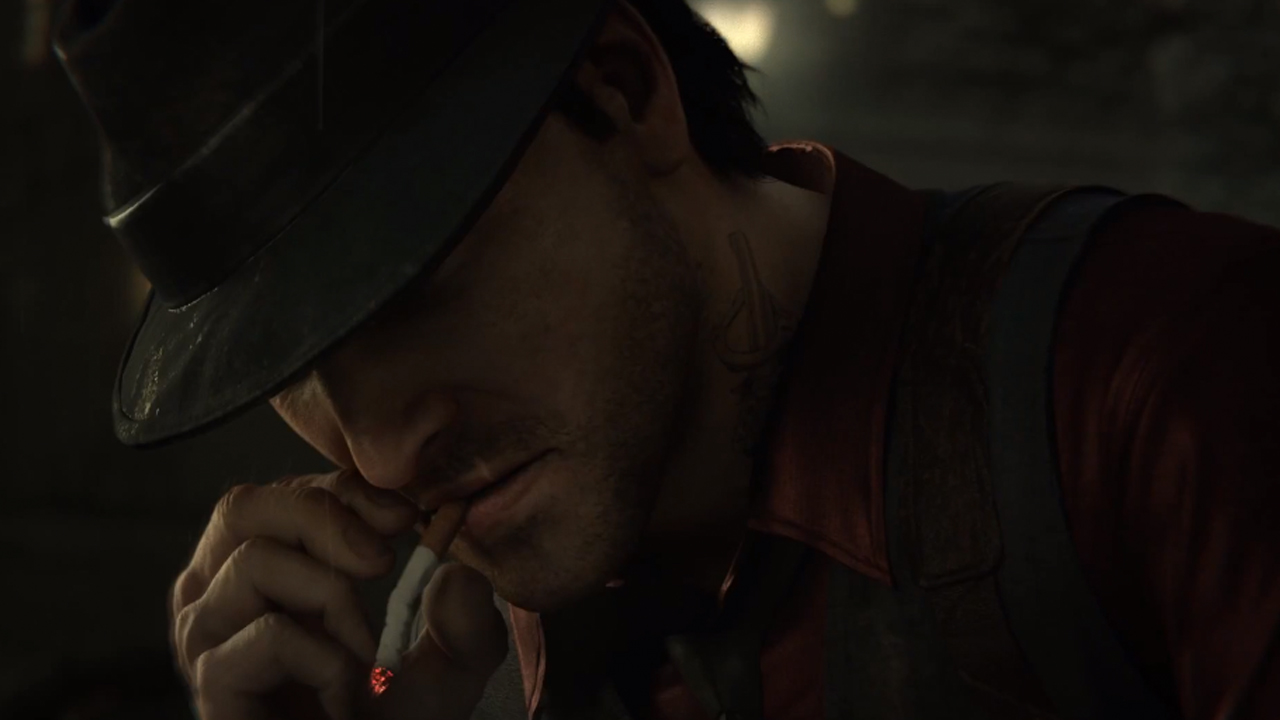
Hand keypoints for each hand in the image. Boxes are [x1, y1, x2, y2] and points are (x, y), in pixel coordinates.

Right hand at [169, 470, 507, 719]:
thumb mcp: (451, 664)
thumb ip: (467, 620)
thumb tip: (456, 576)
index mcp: (269, 570)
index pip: (290, 492)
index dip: (347, 491)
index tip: (407, 518)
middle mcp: (224, 595)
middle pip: (244, 505)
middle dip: (324, 516)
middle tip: (381, 561)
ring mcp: (209, 640)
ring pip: (252, 559)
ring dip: (331, 593)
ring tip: (364, 651)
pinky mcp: (213, 685)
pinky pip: (271, 635)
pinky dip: (325, 659)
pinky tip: (341, 698)